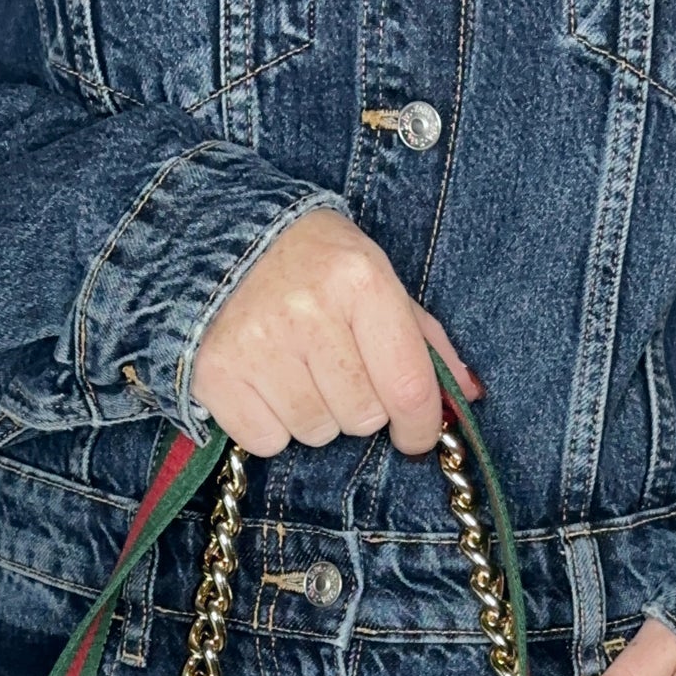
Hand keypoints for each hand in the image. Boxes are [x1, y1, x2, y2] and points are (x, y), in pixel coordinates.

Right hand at [191, 210, 479, 457]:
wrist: (210, 235)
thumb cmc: (307, 261)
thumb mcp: (371, 274)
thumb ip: (421, 338)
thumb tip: (465, 396)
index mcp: (359, 280)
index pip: (408, 386)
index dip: (420, 426)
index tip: (415, 435)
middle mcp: (308, 311)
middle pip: (363, 417)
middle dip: (358, 405)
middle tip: (334, 368)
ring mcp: (257, 345)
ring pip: (315, 432)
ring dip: (313, 414)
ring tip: (294, 368)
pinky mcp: (216, 375)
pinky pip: (267, 440)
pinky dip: (269, 424)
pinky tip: (262, 382)